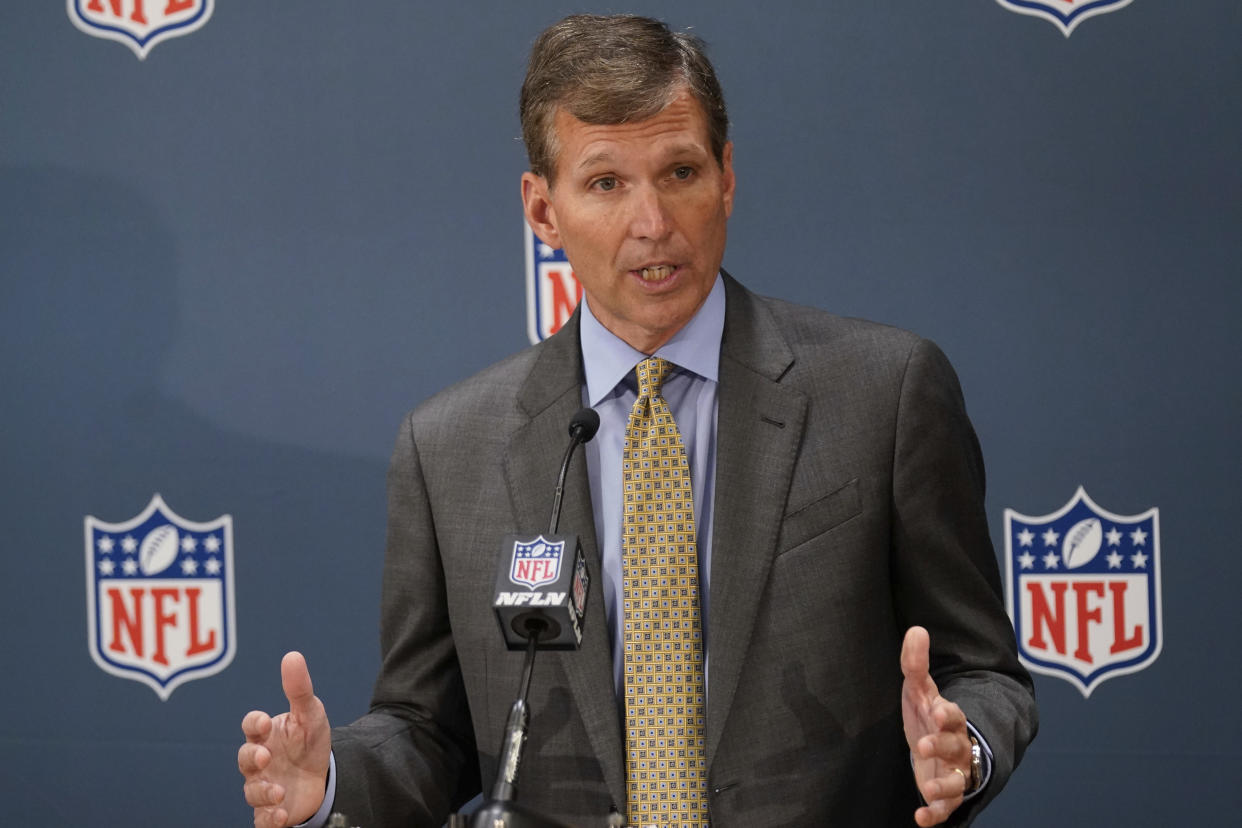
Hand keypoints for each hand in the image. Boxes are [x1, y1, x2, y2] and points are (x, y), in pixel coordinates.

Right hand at [238, 651, 331, 827]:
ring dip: (263, 792)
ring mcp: (263, 785)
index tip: (265, 722)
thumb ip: (299, 688)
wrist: (322, 777)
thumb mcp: (310, 713)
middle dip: (251, 758)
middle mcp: (259, 761)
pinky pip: (262, 818)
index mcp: (266, 734)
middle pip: (244, 759)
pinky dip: (269, 818)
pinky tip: (282, 815)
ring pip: (252, 791)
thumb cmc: (309, 741)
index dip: (254, 723)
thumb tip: (292, 655)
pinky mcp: (271, 810)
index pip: (251, 725)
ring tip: (280, 792)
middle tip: (265, 757)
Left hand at [901, 626, 972, 826]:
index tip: (938, 711)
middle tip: (924, 745)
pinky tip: (920, 818)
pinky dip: (935, 814)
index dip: (947, 714)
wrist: (939, 748)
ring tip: (926, 789)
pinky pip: (945, 809)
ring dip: (943, 786)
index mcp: (950, 720)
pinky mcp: (945, 795)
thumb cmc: (929, 716)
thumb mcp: (919, 691)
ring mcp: (954, 773)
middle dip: (942, 746)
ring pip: (956, 782)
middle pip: (956, 747)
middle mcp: (957, 747)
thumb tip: (916, 629)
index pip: (954, 715)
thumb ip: (915, 664)